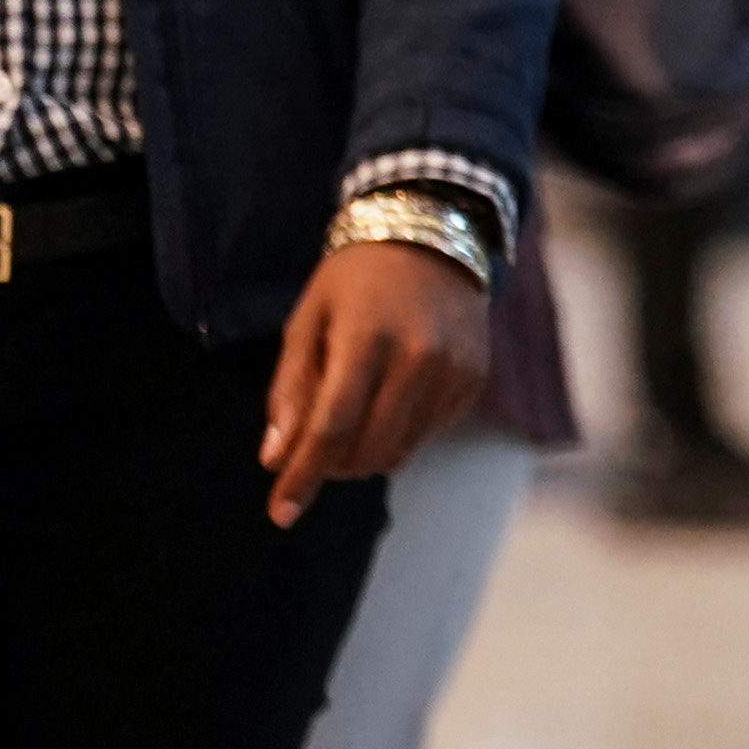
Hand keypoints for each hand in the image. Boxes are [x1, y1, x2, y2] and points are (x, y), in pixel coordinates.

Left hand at [259, 236, 493, 528]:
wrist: (432, 235)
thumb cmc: (355, 279)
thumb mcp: (308, 319)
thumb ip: (290, 389)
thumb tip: (276, 460)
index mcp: (367, 337)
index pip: (331, 427)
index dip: (303, 475)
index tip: (279, 513)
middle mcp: (419, 356)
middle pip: (367, 449)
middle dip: (332, 466)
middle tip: (314, 450)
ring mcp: (454, 370)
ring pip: (399, 452)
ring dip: (364, 455)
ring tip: (350, 422)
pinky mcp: (473, 379)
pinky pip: (427, 435)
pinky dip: (398, 435)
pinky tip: (389, 399)